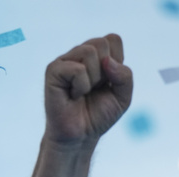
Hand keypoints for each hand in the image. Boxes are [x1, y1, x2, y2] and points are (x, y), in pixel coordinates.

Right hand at [43, 34, 132, 148]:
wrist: (81, 136)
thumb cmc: (99, 115)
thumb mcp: (123, 97)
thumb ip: (125, 76)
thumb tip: (108, 61)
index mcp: (96, 56)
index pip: (113, 39)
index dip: (117, 63)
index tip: (108, 82)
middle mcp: (79, 54)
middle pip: (102, 43)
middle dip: (106, 72)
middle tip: (95, 88)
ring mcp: (65, 60)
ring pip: (89, 52)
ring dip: (93, 79)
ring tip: (83, 92)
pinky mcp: (53, 70)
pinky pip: (77, 69)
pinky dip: (81, 86)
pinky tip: (73, 95)